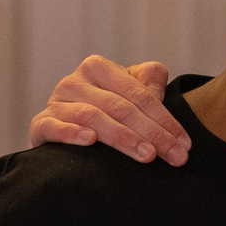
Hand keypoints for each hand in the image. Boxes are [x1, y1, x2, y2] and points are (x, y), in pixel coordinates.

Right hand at [28, 56, 185, 165]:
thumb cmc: (105, 110)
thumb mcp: (128, 92)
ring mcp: (56, 102)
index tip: (185, 144)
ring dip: (123, 137)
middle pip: (120, 107)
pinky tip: (90, 141)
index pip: (139, 94)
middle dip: (152, 134)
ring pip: (93, 117)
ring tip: (147, 156)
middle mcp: (75, 81)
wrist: (63, 130)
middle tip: (174, 157)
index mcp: (98, 68)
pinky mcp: (40, 124)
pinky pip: (54, 127)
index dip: (165, 119)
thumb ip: (147, 83)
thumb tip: (157, 81)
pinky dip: (71, 133)